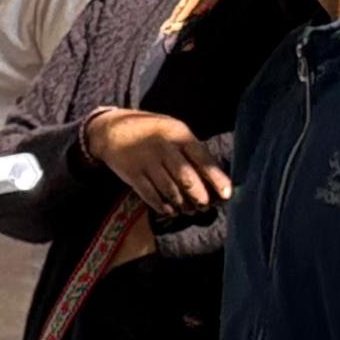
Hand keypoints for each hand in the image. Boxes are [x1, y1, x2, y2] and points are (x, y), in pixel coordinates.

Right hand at [81, 105, 231, 215]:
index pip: (202, 159)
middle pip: (186, 177)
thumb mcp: (174, 131)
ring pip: (169, 189)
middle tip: (205, 206)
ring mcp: (147, 162)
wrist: (113, 130)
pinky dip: (161, 205)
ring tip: (188, 210)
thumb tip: (211, 175)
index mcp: (179, 135)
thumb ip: (191, 149)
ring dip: (181, 203)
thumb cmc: (151, 131)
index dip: (216, 178)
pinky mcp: (132, 174)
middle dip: (198, 196)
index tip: (226, 194)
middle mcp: (164, 148)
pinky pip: (150, 195)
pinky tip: (169, 210)